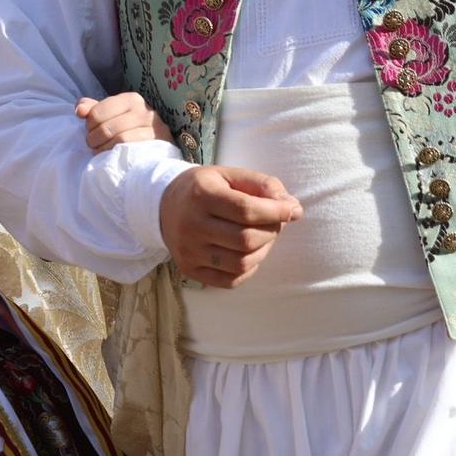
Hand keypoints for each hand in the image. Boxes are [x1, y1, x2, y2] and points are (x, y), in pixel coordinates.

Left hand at [75, 93, 170, 151]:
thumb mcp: (111, 115)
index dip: (88, 125)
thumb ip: (92, 109)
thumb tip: (79, 110)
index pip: (97, 112)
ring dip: (103, 149)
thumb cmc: (129, 130)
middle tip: (93, 145)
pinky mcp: (157, 143)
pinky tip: (111, 156)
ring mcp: (153, 127)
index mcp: (130, 99)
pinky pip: (130, 148)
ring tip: (99, 152)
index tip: (91, 131)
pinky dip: (115, 153)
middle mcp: (143, 110)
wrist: (157, 150)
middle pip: (106, 127)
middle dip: (94, 139)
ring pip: (118, 138)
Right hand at [159, 164, 301, 288]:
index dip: (276, 212)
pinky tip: (249, 253)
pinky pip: (231, 280)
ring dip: (264, 250)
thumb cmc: (205, 188)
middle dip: (272, 231)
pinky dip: (249, 269)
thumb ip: (263, 185)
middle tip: (275, 222)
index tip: (292, 210)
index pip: (246, 210)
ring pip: (242, 262)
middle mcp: (191, 224)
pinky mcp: (189, 269)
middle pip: (246, 239)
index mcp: (201, 195)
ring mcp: (188, 251)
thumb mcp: (230, 175)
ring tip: (263, 237)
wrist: (163, 206)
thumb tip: (293, 208)